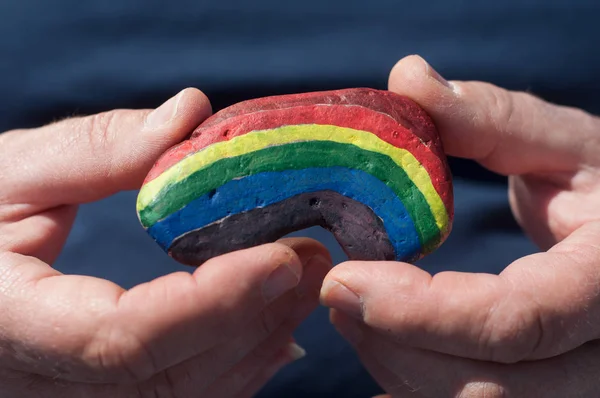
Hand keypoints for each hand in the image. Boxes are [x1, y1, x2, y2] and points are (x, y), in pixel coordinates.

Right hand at [0, 89, 331, 396]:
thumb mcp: (11, 174)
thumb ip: (97, 148)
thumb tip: (191, 114)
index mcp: (11, 324)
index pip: (122, 337)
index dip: (211, 302)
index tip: (281, 258)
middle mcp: (44, 382)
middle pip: (168, 376)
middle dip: (252, 319)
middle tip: (312, 260)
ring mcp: (75, 397)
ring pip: (182, 397)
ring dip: (255, 343)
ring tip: (304, 286)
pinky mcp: (100, 393)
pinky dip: (235, 369)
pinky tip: (274, 332)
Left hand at [320, 55, 599, 396]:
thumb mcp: (566, 144)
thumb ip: (491, 117)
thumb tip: (407, 77)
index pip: (517, 320)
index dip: (422, 309)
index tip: (343, 280)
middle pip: (487, 386)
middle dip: (395, 345)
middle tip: (338, 292)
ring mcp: (575, 382)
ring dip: (396, 365)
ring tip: (355, 309)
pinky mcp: (547, 390)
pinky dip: (414, 382)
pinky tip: (386, 340)